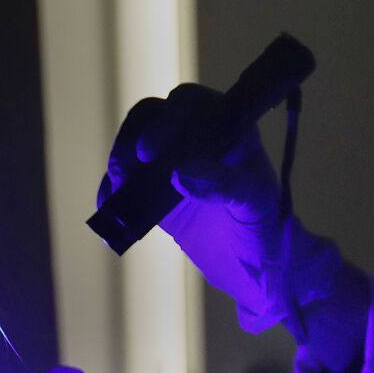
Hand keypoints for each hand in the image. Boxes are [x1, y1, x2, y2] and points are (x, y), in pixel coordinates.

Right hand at [101, 83, 341, 330]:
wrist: (254, 268)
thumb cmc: (265, 228)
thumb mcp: (254, 205)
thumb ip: (224, 185)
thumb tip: (181, 173)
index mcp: (229, 129)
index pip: (192, 103)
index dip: (166, 118)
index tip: (150, 151)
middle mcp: (197, 138)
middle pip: (154, 118)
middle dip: (133, 139)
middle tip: (125, 172)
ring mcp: (172, 163)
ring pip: (133, 144)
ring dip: (119, 161)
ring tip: (119, 190)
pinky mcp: (154, 192)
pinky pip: (125, 181)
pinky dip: (111, 190)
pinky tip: (108, 205)